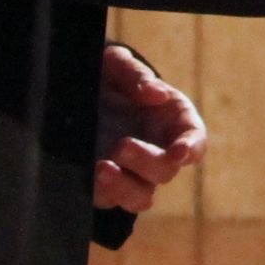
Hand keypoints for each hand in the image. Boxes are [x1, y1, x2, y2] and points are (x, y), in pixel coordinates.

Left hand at [93, 43, 206, 214]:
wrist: (69, 93)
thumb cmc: (106, 76)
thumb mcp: (116, 64)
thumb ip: (136, 75)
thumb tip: (157, 94)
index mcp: (173, 120)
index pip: (195, 140)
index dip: (191, 147)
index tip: (179, 151)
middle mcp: (158, 151)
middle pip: (166, 171)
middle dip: (146, 161)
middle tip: (121, 145)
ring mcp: (133, 173)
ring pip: (142, 198)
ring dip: (125, 188)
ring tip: (102, 169)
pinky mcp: (108, 187)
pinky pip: (111, 201)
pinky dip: (103, 193)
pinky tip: (90, 178)